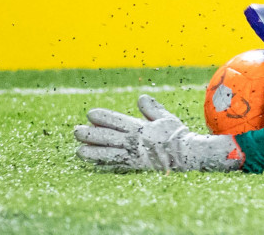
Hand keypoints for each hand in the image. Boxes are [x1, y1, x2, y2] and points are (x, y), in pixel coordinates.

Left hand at [74, 94, 242, 172]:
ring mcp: (133, 155)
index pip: (117, 121)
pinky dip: (103, 164)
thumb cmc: (176, 135)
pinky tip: (93, 163)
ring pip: (107, 153)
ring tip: (79, 150)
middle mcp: (134, 142)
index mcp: (140, 128)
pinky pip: (115, 165)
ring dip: (92, 151)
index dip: (103, 117)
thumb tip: (140, 97)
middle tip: (76, 131)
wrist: (186, 154)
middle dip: (90, 134)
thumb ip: (152, 108)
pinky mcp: (134, 166)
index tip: (90, 114)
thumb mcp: (165, 118)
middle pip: (108, 137)